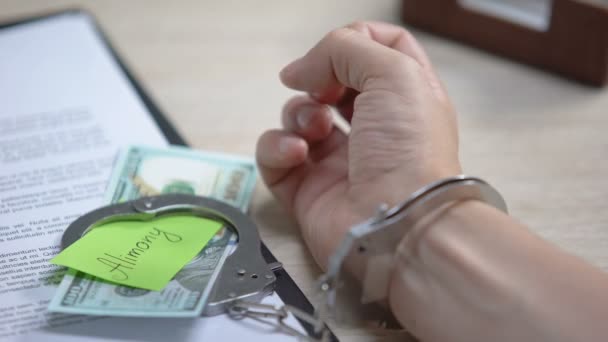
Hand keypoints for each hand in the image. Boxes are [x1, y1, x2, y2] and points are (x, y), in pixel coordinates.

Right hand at [256, 21, 460, 268]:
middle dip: (320, 79)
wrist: (399, 224)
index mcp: (403, 97)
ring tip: (315, 128)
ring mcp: (338, 159)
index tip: (337, 49)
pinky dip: (276, 147)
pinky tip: (296, 153)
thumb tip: (300, 70)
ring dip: (299, 112)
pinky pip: (275, 156)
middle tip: (321, 89)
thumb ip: (345, 48)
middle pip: (333, 84)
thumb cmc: (409, 149)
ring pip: (299, 117)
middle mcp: (372, 127)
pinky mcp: (307, 188)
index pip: (378, 51)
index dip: (354, 41)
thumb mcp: (394, 73)